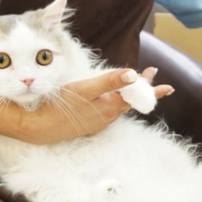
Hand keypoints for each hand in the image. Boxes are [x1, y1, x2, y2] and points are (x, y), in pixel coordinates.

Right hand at [18, 67, 173, 143]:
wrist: (36, 127)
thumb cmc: (59, 105)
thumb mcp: (85, 89)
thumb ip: (110, 81)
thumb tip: (134, 75)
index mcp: (111, 106)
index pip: (137, 96)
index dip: (150, 88)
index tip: (165, 83)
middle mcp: (108, 116)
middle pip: (130, 100)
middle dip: (140, 88)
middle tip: (149, 74)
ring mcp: (98, 121)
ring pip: (118, 106)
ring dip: (127, 94)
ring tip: (133, 83)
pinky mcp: (88, 124)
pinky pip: (107, 111)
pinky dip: (113, 101)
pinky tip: (109, 96)